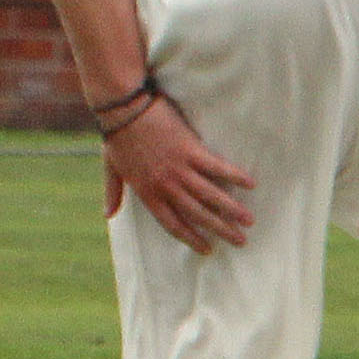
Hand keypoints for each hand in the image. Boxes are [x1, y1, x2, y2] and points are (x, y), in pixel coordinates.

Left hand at [101, 94, 253, 252]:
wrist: (123, 109)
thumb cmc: (117, 137)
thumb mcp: (112, 169)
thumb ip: (113, 192)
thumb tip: (108, 215)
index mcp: (148, 193)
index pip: (173, 224)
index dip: (191, 238)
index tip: (208, 249)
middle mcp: (166, 186)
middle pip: (198, 215)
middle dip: (221, 230)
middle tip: (241, 241)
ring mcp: (179, 169)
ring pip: (211, 195)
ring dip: (232, 209)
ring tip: (250, 221)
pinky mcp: (190, 150)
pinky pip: (217, 167)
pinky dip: (235, 176)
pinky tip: (251, 183)